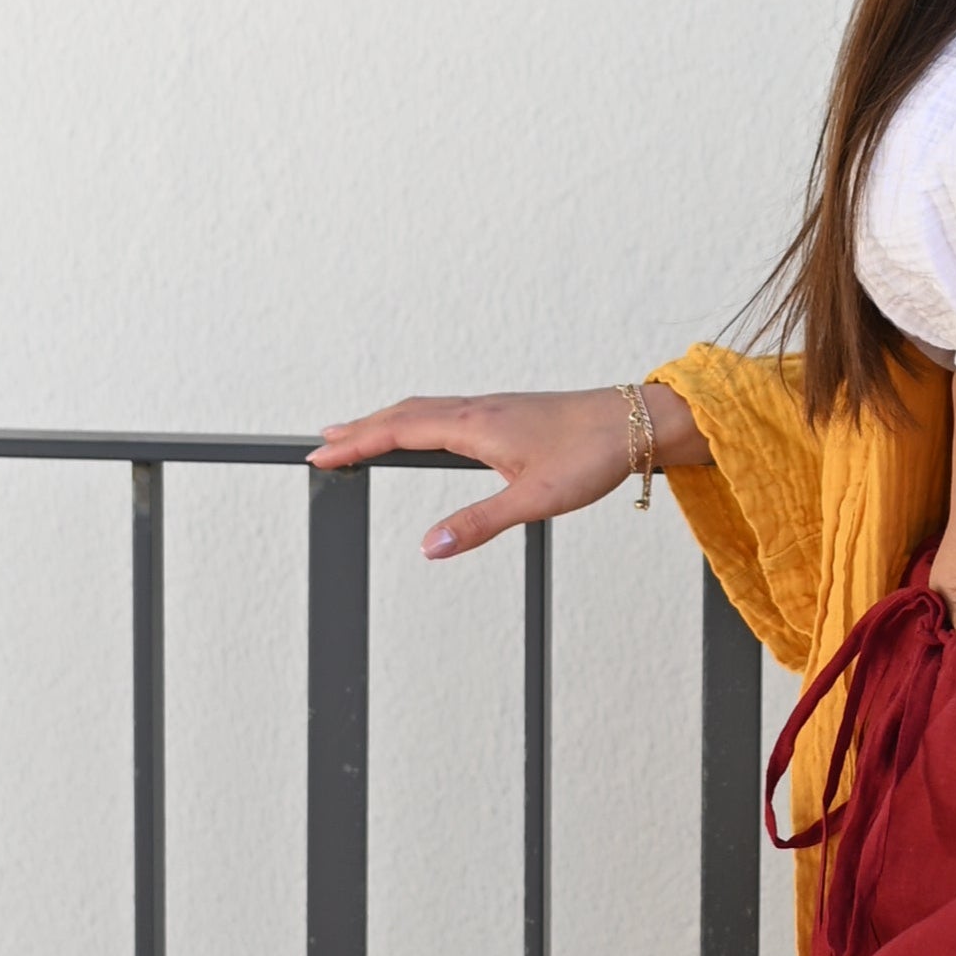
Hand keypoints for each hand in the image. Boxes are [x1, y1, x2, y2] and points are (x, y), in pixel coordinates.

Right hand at [305, 386, 703, 558]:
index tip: (320, 455)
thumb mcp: (533, 500)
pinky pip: (446, 410)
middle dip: (360, 429)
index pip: (397, 431)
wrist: (635, 423)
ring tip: (359, 433)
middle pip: (402, 414)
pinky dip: (417, 419)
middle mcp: (476, 410)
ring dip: (387, 421)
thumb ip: (478, 524)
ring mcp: (492, 408)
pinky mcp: (507, 412)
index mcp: (473, 426)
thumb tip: (429, 548)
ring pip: (424, 409)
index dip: (355, 444)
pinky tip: (423, 430)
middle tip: (322, 443)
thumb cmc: (591, 456)